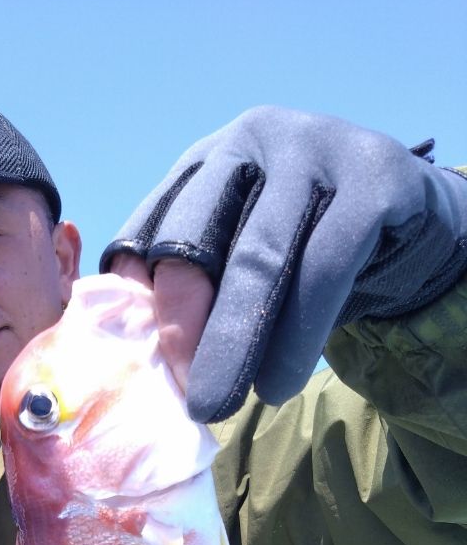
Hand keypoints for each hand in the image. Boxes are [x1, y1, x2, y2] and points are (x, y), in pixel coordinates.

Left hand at [101, 107, 466, 422]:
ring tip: (220, 406)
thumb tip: (142, 365)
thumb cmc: (307, 253)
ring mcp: (312, 148)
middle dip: (180, 327)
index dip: (136, 304)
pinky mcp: (371, 176)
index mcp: (204, 161)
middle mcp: (251, 138)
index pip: (148, 230)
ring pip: (259, 258)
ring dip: (235, 344)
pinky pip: (324, 267)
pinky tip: (278, 386)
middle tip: (177, 396)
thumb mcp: (243, 258)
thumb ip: (194, 288)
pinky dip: (296, 337)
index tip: (132, 367)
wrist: (412, 222)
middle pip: (194, 242)